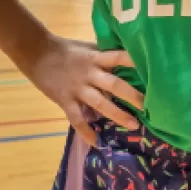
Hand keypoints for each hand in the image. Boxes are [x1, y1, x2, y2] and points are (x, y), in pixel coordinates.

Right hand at [26, 36, 144, 145]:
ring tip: (133, 124)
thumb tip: (128, 60)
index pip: (119, 57)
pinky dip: (85, 131)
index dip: (135, 62)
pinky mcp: (65, 100)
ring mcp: (77, 88)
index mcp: (96, 58)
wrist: (36, 53)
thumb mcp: (87, 47)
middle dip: (132, 95)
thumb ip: (104, 56)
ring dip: (117, 114)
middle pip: (114, 84)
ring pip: (100, 103)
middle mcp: (89, 73)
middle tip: (149, 104)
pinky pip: (76, 118)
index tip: (154, 69)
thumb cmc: (65, 49)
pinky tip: (95, 142)